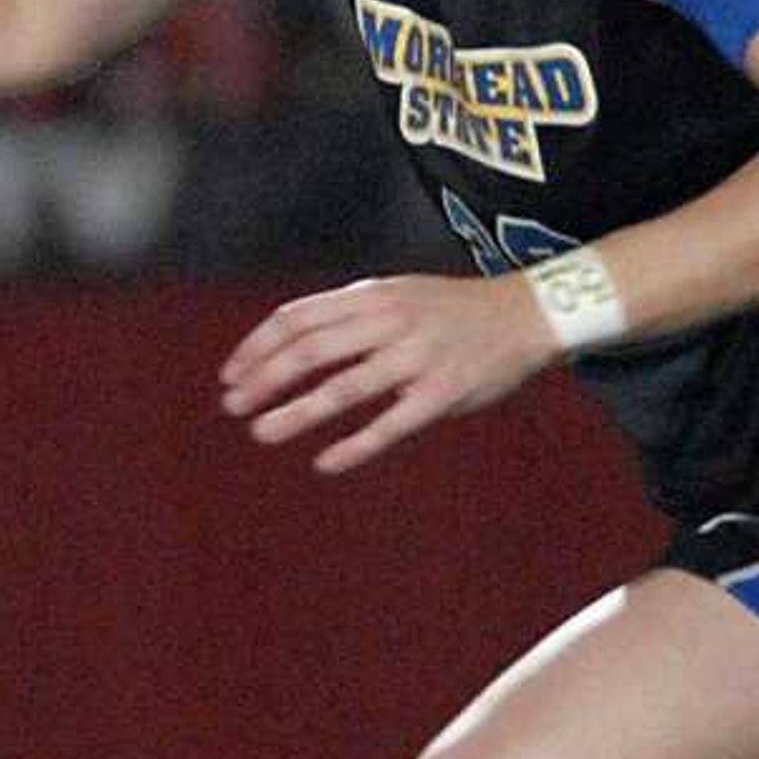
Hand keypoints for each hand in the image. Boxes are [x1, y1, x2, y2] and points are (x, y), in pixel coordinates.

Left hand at [218, 273, 559, 474]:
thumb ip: (348, 315)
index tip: (230, 375)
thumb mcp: (396, 294)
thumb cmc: (452, 311)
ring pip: (344, 388)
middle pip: (310, 350)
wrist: (527, 314)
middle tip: (233, 407)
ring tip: (261, 433)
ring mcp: (417, 358)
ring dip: (296, 413)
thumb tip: (289, 342)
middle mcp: (390, 322)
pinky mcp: (443, 394)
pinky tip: (325, 463)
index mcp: (372, 296)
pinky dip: (354, 446)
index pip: (297, 318)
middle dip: (264, 380)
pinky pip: (390, 425)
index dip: (257, 347)